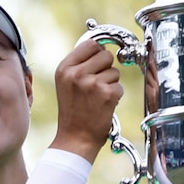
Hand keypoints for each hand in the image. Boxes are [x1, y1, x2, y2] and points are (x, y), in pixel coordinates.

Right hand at [50, 40, 123, 162]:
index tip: (97, 63)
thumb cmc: (73, 112)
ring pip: (114, 72)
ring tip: (97, 98)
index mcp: (64, 68)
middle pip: (106, 55)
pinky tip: (103, 106)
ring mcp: (92, 83)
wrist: (75, 138)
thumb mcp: (66, 83)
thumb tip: (100, 47)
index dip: (98, 53)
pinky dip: (115, 96)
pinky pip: (119, 86)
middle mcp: (76, 74)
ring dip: (110, 84)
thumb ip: (79, 64)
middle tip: (96, 86)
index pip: (90, 44)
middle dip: (106, 69)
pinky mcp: (107, 94)